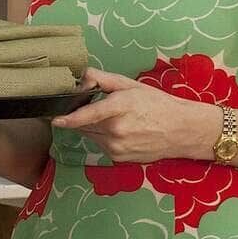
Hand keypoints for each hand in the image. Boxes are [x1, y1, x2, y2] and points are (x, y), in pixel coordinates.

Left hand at [52, 68, 216, 162]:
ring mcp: (117, 147)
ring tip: (115, 119)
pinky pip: (101, 146)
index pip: (88, 115)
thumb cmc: (158, 104)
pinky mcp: (118, 158)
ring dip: (94, 127)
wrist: (182, 130)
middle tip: (101, 109)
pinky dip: (104, 138)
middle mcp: (117, 130)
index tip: (55, 119)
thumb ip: (103, 79)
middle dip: (84, 117)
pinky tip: (121, 132)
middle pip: (85, 125)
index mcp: (120, 108)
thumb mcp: (131, 85)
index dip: (69, 118)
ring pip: (91, 136)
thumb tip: (82, 79)